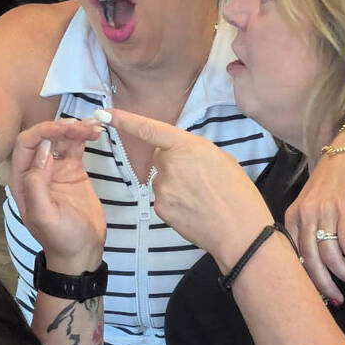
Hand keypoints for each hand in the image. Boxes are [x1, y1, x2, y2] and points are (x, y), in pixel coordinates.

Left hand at [9, 118, 105, 273]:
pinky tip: (95, 131)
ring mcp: (56, 169)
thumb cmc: (61, 238)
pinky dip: (83, 136)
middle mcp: (36, 171)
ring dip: (74, 129)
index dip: (42, 133)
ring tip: (92, 127)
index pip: (25, 146)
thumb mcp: (45, 216)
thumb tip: (43, 151)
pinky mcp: (73, 170)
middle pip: (42, 138)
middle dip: (59, 128)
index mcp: (23, 181)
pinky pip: (75, 147)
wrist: (83, 251)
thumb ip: (37, 184)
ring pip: (60, 139)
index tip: (62, 131)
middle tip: (81, 127)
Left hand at [106, 109, 271, 270]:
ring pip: (162, 180)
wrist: (239, 231)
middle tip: (201, 178)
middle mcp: (169, 165)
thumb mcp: (221, 159)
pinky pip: (164, 199)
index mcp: (186, 146)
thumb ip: (195, 151)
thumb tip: (183, 155)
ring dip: (177, 185)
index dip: (125, 120)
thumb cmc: (238, 193)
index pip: (149, 129)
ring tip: (203, 197)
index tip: (105, 113)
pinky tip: (195, 210)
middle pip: (161, 158)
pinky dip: (176, 202)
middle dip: (175, 163)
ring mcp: (162, 188)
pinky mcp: (160, 209)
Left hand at [285, 122, 344, 301]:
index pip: (293, 256)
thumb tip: (313, 260)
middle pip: (309, 260)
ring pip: (329, 255)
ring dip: (343, 274)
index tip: (315, 295)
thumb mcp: (313, 202)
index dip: (305, 279)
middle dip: (323, 285)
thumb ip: (308, 226)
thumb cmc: (335, 179)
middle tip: (337, 300)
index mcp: (292, 215)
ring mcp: (323, 211)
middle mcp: (304, 214)